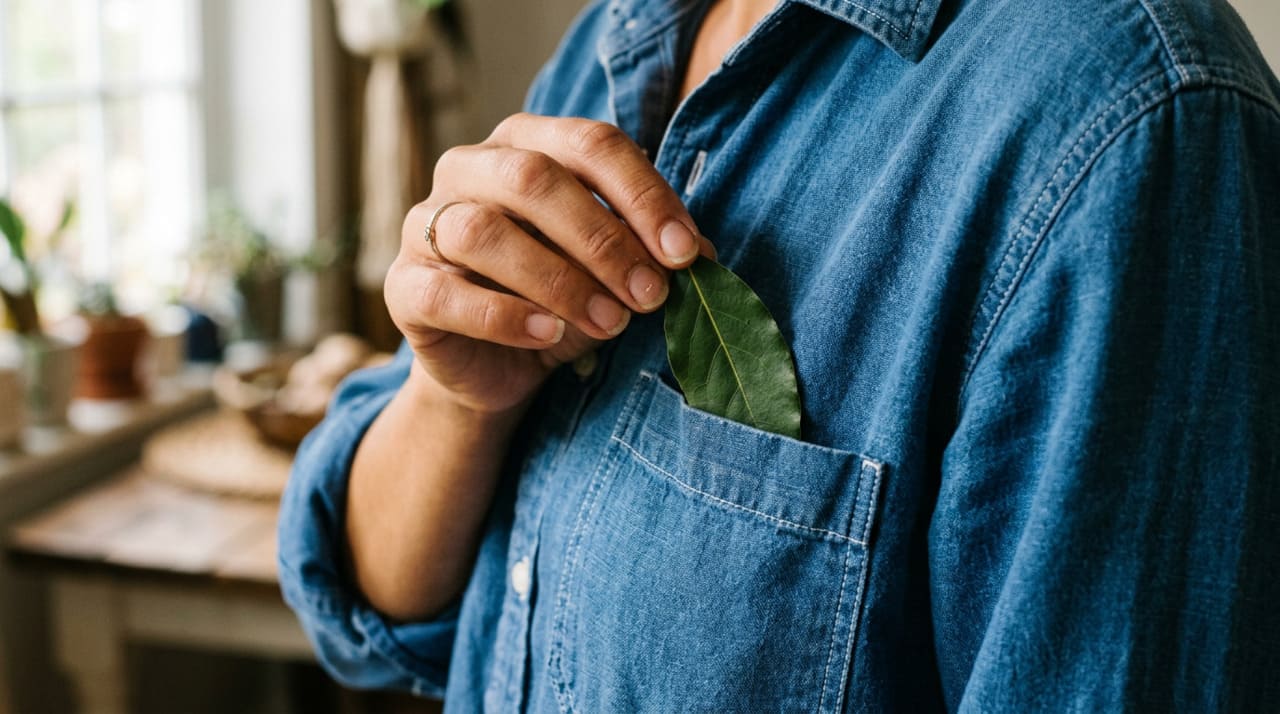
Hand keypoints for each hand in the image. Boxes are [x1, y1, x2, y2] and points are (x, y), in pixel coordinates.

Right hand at [386, 113, 711, 414]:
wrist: (498, 369)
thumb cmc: (561, 300)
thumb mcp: (613, 272)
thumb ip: (648, 252)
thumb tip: (700, 255)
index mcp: (527, 143)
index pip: (590, 144)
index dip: (643, 196)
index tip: (686, 254)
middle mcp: (469, 168)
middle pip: (534, 180)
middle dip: (604, 240)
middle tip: (651, 294)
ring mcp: (425, 224)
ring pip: (483, 232)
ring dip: (559, 280)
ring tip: (610, 322)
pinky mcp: (403, 286)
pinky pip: (445, 293)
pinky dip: (504, 316)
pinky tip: (549, 337)